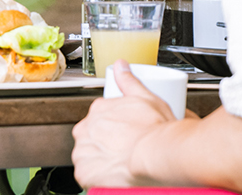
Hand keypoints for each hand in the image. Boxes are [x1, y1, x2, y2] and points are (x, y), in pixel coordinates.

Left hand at [72, 65, 183, 186]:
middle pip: (92, 137)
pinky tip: (113, 175)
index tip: (124, 135)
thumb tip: (120, 65)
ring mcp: (83, 151)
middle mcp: (86, 129)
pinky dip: (97, 177)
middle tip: (126, 150)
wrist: (158, 155)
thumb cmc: (156, 130)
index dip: (113, 128)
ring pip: (88, 156)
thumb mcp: (146, 97)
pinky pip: (87, 175)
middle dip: (106, 143)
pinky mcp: (84, 173)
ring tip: (122, 164)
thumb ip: (129, 80)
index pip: (99, 119)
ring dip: (101, 160)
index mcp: (98, 110)